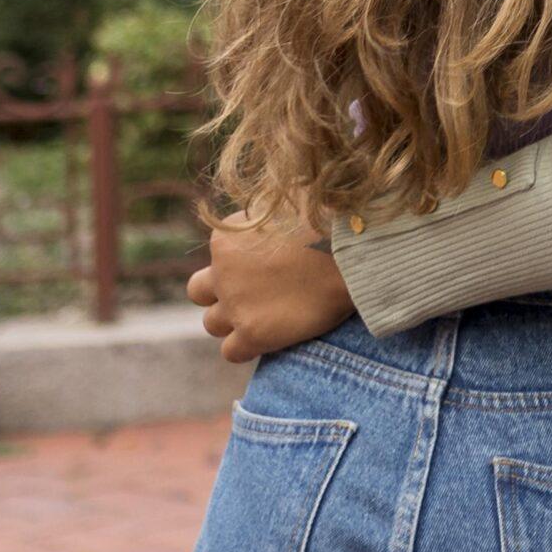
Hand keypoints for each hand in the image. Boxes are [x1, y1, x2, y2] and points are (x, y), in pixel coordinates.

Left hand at [187, 213, 357, 362]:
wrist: (352, 255)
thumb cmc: (330, 220)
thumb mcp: (292, 199)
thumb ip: (270, 210)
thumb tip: (273, 210)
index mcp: (226, 237)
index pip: (220, 252)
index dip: (244, 258)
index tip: (272, 259)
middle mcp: (222, 272)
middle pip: (199, 291)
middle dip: (219, 292)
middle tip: (254, 291)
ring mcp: (234, 305)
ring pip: (212, 323)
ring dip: (234, 321)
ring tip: (267, 314)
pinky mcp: (252, 334)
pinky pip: (232, 351)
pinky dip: (247, 346)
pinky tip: (271, 336)